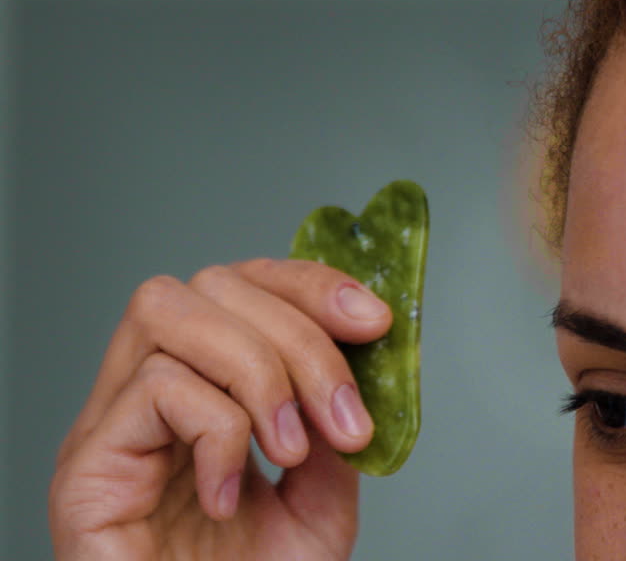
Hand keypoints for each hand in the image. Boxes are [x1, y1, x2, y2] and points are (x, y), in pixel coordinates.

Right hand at [49, 259, 391, 559]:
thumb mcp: (321, 507)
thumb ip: (336, 438)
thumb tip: (361, 373)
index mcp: (204, 390)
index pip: (245, 284)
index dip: (309, 283)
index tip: (376, 319)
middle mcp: (149, 394)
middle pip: (213, 282)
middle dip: (301, 335)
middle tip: (345, 420)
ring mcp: (111, 425)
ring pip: (173, 311)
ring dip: (259, 372)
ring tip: (290, 450)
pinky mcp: (86, 465)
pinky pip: (155, 389)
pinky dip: (218, 430)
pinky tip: (231, 494)